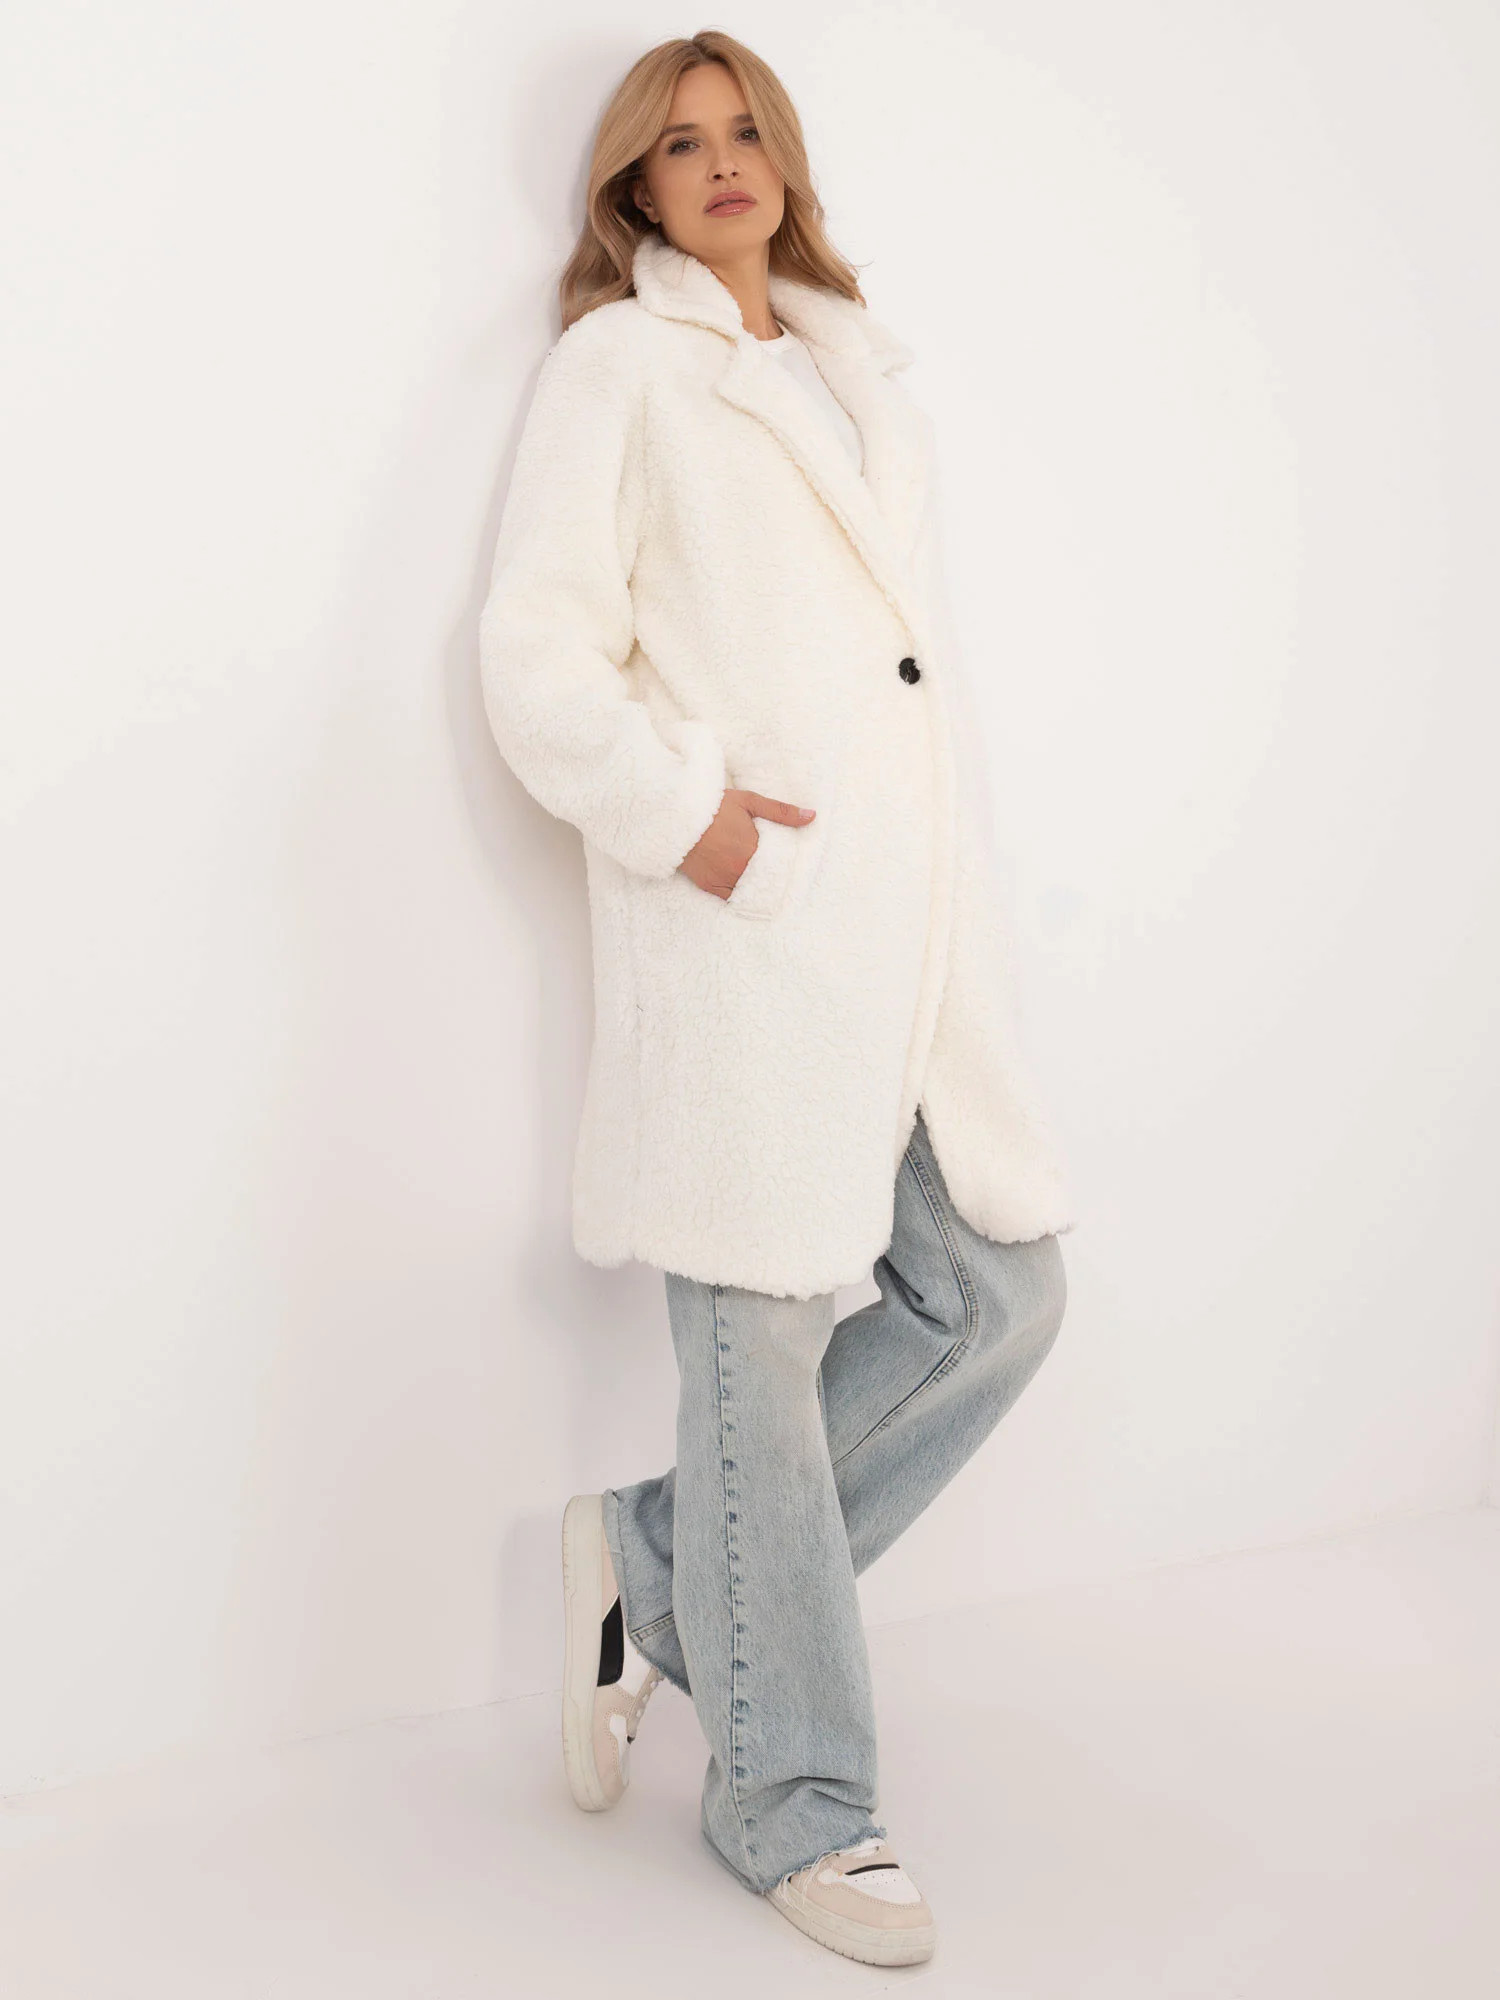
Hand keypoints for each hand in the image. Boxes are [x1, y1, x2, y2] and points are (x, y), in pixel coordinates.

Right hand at [678, 788, 815, 899]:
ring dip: (759, 888)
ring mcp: (724, 880)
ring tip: (767, 883)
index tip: (793, 864)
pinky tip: (748, 892)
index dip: (787, 865)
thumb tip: (812, 817)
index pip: (780, 865)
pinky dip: (741, 896)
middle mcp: (740, 869)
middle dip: (774, 877)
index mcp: (754, 850)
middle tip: (783, 877)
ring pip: (751, 891)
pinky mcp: (709, 886)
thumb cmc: (714, 806)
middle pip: (767, 880)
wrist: (678, 816)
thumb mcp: (749, 802)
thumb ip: (781, 812)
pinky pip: (730, 898)